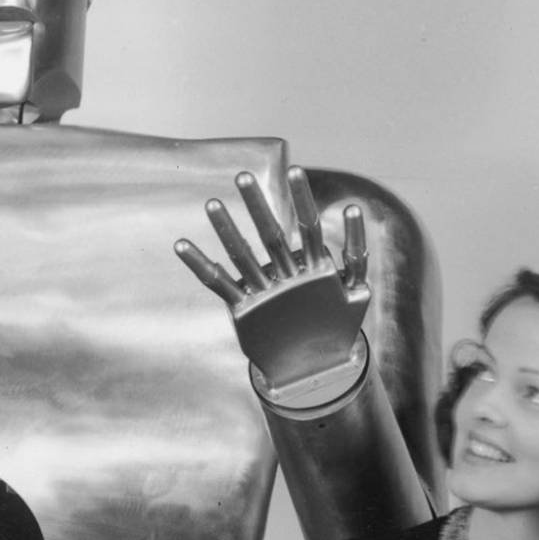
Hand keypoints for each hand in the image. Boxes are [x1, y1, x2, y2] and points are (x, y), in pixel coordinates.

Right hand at [175, 168, 372, 410]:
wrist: (316, 368)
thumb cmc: (339, 327)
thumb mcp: (357, 293)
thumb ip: (357, 258)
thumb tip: (353, 210)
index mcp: (313, 267)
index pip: (309, 227)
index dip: (303, 200)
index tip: (295, 171)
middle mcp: (286, 273)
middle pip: (271, 235)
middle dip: (258, 207)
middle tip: (244, 177)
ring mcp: (265, 290)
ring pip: (243, 255)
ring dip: (227, 231)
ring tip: (212, 204)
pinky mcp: (245, 309)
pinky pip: (219, 285)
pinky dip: (200, 266)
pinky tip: (182, 246)